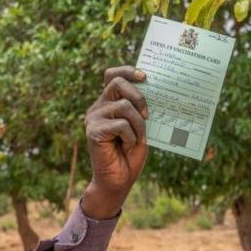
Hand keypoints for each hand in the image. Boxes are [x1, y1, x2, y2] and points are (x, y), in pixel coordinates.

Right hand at [82, 66, 149, 218]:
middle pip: (117, 83)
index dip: (127, 70)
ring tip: (138, 138)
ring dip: (139, 124)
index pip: (112, 76)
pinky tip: (128, 145)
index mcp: (109, 103)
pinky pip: (121, 125)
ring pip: (123, 105)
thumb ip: (141, 110)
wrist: (120, 179)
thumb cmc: (131, 154)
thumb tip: (156, 93)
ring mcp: (94, 118)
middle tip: (148, 114)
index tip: (145, 76)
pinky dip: (131, 136)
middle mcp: (99, 106)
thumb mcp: (141, 128)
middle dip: (138, 95)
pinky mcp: (93, 130)